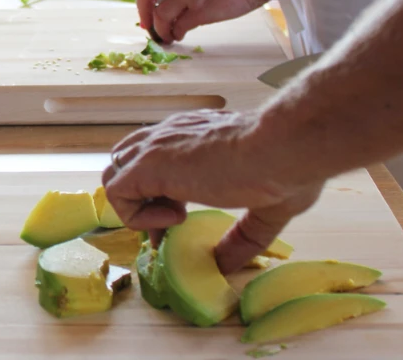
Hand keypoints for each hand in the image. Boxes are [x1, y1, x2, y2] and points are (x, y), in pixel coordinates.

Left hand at [100, 110, 323, 272]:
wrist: (284, 146)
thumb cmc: (287, 168)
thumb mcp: (267, 208)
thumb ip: (244, 237)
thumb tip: (226, 266)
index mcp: (194, 137)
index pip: (154, 158)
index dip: (160, 194)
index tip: (181, 221)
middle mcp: (169, 136)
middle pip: (127, 163)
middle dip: (142, 199)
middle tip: (172, 224)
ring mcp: (156, 148)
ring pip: (116, 176)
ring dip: (139, 206)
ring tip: (175, 219)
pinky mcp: (147, 164)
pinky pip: (116, 193)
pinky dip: (136, 215)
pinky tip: (174, 218)